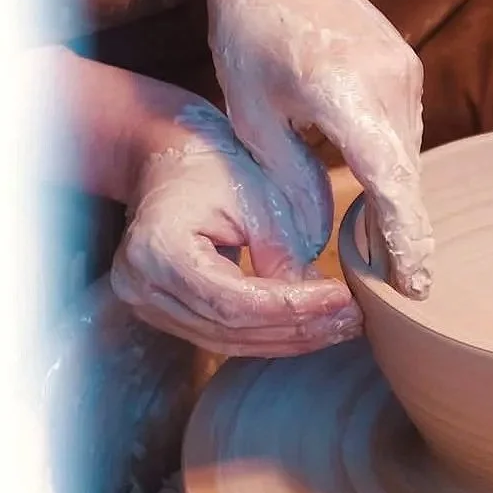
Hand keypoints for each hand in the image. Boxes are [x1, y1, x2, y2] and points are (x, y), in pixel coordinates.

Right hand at [110, 102, 361, 356]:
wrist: (164, 153)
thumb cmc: (211, 162)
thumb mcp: (256, 198)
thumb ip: (282, 256)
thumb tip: (321, 308)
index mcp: (159, 251)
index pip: (235, 301)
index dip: (293, 308)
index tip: (342, 300)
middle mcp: (141, 287)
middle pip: (230, 328)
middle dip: (297, 329)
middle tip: (351, 320)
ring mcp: (146, 304)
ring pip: (226, 340)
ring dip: (287, 338)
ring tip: (337, 326)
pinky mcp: (161, 310)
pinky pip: (218, 333)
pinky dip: (265, 333)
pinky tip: (306, 326)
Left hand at [209, 0, 433, 297]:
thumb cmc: (250, 35)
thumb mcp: (253, 116)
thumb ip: (289, 180)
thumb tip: (314, 244)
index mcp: (342, 90)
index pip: (390, 179)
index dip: (406, 236)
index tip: (416, 284)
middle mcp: (387, 80)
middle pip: (405, 174)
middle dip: (404, 232)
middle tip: (397, 287)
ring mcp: (403, 71)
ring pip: (408, 155)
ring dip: (398, 199)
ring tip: (385, 253)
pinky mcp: (406, 68)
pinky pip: (404, 131)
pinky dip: (393, 166)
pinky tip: (378, 194)